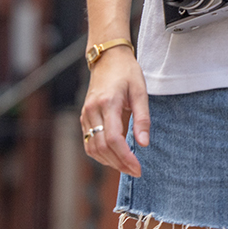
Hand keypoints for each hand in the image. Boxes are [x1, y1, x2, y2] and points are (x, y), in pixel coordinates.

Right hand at [80, 47, 149, 176]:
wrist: (107, 58)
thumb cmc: (127, 72)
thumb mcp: (140, 91)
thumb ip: (142, 118)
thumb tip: (144, 144)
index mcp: (107, 103)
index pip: (113, 139)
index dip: (125, 157)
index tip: (138, 168)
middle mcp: (92, 110)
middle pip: (102, 147)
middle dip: (119, 164)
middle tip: (136, 171)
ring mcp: (86, 114)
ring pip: (92, 148)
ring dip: (109, 161)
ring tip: (126, 166)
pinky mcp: (84, 117)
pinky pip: (88, 142)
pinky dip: (100, 154)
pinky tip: (114, 156)